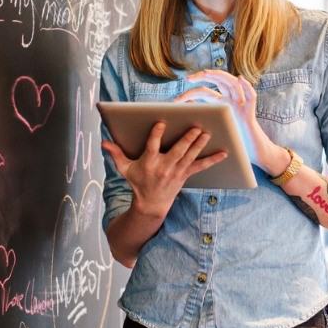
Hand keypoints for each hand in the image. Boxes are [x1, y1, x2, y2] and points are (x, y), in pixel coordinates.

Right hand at [102, 122, 226, 218]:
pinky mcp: (185, 175)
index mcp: (149, 162)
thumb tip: (104, 143)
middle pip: (177, 151)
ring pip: (190, 156)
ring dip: (199, 144)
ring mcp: (176, 171)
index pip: (152, 147)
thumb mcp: (125, 169)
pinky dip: (213, 159)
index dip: (156, 135)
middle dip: (187, 139)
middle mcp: (164, 167)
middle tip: (196, 127)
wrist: (151, 205)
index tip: (161, 123)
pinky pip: (201, 166)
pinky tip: (224, 153)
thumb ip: (116, 154)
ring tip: (207, 133)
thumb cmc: (138, 183)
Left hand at [174, 70, 289, 175]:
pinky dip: (247, 86)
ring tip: (206, 73)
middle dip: (203, 77)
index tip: (177, 98)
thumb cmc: (229, 144)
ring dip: (220, 76)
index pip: (204, 92)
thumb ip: (199, 122)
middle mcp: (230, 100)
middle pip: (217, 81)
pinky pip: (252, 95)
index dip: (190, 92)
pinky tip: (241, 80)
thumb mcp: (211, 133)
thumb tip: (179, 115)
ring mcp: (240, 103)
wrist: (249, 151)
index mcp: (219, 104)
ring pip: (232, 83)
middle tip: (188, 78)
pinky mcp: (250, 111)